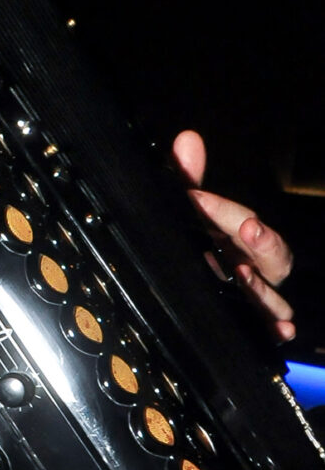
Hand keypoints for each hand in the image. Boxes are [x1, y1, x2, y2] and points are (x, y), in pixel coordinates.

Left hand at [173, 130, 295, 341]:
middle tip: (248, 227)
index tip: (198, 197)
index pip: (241, 218)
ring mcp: (259, 296)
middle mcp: (257, 266)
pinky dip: (278, 329)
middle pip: (273, 254)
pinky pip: (271, 329)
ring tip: (243, 277)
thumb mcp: (194, 212)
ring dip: (263, 288)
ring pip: (274, 294)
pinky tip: (282, 330)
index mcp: (242, 237)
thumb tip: (187, 139)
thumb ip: (189, 178)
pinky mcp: (255, 323)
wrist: (197, 290)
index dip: (223, 209)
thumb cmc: (205, 243)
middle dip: (264, 240)